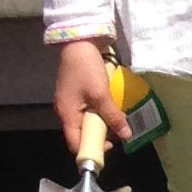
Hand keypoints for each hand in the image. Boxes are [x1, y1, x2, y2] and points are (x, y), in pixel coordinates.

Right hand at [54, 39, 124, 153]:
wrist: (77, 42)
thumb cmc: (86, 68)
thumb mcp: (101, 94)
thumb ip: (112, 116)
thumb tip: (126, 135)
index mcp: (67, 115)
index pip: (75, 144)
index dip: (92, 149)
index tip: (109, 145)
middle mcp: (65, 111)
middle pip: (81, 134)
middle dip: (99, 136)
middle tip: (117, 131)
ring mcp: (69, 102)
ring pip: (85, 122)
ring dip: (100, 124)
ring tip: (115, 119)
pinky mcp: (74, 94)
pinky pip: (86, 111)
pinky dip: (97, 113)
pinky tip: (109, 108)